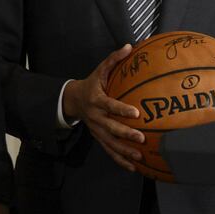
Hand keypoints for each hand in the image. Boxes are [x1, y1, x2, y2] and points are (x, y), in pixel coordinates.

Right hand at [61, 44, 144, 171]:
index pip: (110, 105)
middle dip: (125, 134)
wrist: (73, 100)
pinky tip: (133, 167)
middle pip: (111, 127)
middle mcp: (96, 117)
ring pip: (110, 143)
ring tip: (139, 156)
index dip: (122, 110)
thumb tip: (130, 46)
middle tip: (141, 138)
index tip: (136, 113)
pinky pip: (109, 151)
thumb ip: (114, 59)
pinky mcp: (98, 137)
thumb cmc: (92, 83)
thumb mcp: (100, 70)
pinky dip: (120, 160)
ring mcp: (96, 129)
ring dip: (124, 151)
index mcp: (96, 100)